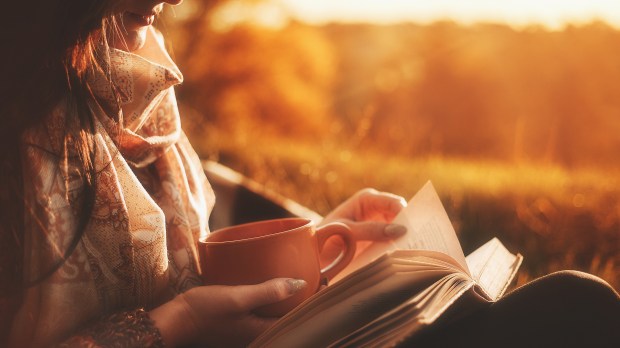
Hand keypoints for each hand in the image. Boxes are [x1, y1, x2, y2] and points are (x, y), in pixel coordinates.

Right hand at [150, 278, 306, 346]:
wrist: (174, 321)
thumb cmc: (204, 311)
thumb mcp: (239, 297)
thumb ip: (269, 291)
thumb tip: (302, 283)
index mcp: (264, 332)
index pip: (299, 317)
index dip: (314, 299)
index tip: (325, 280)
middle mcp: (260, 333)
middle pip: (290, 315)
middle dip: (305, 297)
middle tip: (316, 274)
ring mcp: (249, 329)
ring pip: (278, 312)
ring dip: (289, 296)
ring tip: (300, 275)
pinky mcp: (240, 322)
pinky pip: (264, 310)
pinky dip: (272, 297)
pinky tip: (271, 282)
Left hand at [319, 188, 406, 262]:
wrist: (313, 253)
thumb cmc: (326, 236)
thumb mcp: (347, 232)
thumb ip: (371, 230)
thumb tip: (399, 230)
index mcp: (367, 199)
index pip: (393, 202)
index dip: (406, 214)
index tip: (413, 230)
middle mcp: (375, 208)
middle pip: (400, 215)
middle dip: (408, 227)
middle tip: (419, 242)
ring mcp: (378, 223)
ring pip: (399, 228)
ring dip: (405, 238)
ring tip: (414, 251)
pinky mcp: (378, 238)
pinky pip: (393, 241)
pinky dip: (399, 247)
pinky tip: (404, 256)